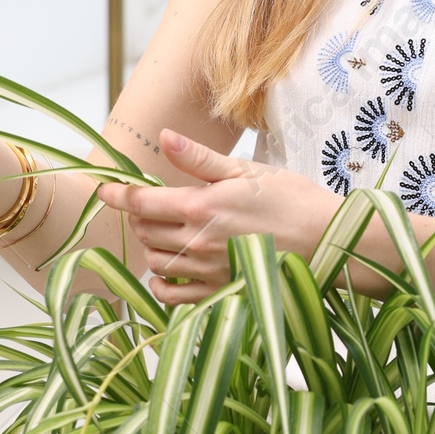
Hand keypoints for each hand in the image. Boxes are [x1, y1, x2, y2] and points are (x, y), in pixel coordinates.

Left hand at [98, 130, 334, 303]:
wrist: (329, 243)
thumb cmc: (293, 201)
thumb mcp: (246, 172)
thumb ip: (199, 160)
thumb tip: (163, 137)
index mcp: (202, 207)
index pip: (142, 202)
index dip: (118, 195)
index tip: (105, 189)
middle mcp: (199, 243)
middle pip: (145, 231)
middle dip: (142, 216)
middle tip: (157, 205)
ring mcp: (208, 273)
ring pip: (155, 261)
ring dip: (154, 246)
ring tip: (171, 233)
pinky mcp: (219, 295)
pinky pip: (172, 296)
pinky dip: (163, 283)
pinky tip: (173, 269)